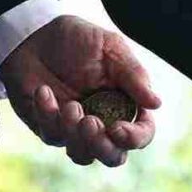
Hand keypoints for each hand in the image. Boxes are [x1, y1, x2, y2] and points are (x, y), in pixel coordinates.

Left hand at [0, 14, 161, 166]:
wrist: (35, 34)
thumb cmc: (78, 39)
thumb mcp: (111, 49)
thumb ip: (133, 76)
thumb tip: (156, 104)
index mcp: (125, 105)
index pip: (141, 134)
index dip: (134, 138)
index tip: (117, 128)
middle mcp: (104, 122)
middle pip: (113, 157)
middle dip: (103, 148)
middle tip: (90, 123)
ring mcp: (75, 129)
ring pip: (81, 155)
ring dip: (75, 134)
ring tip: (69, 105)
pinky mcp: (49, 127)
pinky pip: (51, 135)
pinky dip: (47, 114)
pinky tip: (43, 90)